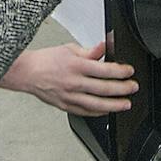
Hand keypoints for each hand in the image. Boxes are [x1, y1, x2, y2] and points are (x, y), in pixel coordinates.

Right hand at [0, 42, 135, 115]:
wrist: (26, 73)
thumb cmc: (46, 60)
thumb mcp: (69, 49)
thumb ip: (90, 51)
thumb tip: (105, 47)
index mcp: (75, 66)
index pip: (104, 69)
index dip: (120, 71)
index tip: (129, 71)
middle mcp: (73, 82)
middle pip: (104, 88)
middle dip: (123, 88)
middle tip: (133, 87)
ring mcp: (69, 96)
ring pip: (96, 104)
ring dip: (114, 105)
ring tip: (126, 104)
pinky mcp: (65, 106)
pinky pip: (85, 112)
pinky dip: (98, 113)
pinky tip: (107, 110)